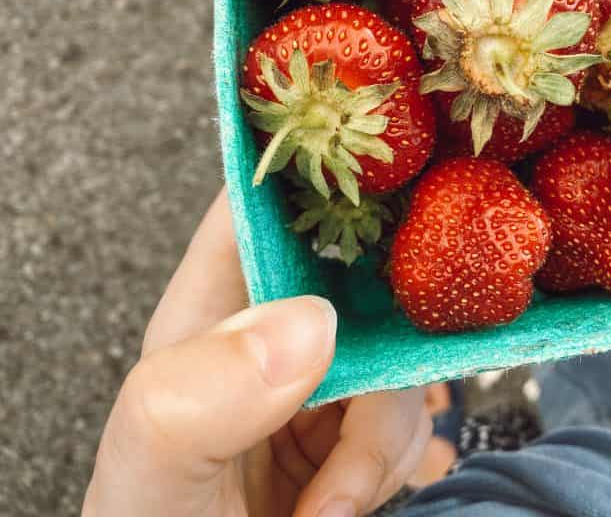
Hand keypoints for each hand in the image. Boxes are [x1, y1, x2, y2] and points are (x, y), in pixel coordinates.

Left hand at [84, 188, 431, 516]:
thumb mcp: (154, 472)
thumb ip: (202, 394)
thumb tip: (310, 319)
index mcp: (210, 315)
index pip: (260, 208)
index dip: (318, 172)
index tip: (383, 169)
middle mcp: (272, 338)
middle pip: (358, 274)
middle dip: (384, 329)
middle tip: (371, 383)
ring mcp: (323, 386)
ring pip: (400, 354)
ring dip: (380, 436)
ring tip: (330, 498)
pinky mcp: (360, 434)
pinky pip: (413, 415)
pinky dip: (393, 465)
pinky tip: (343, 504)